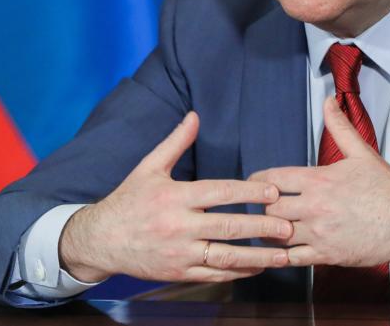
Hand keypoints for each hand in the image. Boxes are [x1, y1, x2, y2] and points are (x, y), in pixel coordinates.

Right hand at [59, 111, 292, 282]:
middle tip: (289, 226)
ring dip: (257, 256)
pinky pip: (214, 274)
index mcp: (176, 197)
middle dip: (262, 227)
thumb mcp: (149, 168)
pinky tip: (258, 266)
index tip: (274, 192)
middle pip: (228, 226)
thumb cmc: (128, 201)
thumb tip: (194, 115)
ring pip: (225, 256)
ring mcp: (180, 253)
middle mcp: (179, 226)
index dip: (249, 192)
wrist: (100, 240)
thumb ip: (175, 143)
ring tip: (283, 253)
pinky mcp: (179, 273)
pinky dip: (239, 271)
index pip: (220, 192)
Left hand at [250, 97, 389, 267]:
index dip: (257, 180)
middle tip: (260, 206)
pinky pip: (292, 259)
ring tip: (268, 227)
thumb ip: (340, 128)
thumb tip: (328, 102)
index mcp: (319, 180)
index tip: (253, 183)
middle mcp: (314, 207)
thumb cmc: (388, 190)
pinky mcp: (325, 255)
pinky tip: (280, 252)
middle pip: (270, 207)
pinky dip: (281, 256)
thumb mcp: (363, 154)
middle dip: (262, 206)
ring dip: (269, 230)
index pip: (273, 178)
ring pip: (277, 234)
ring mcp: (318, 233)